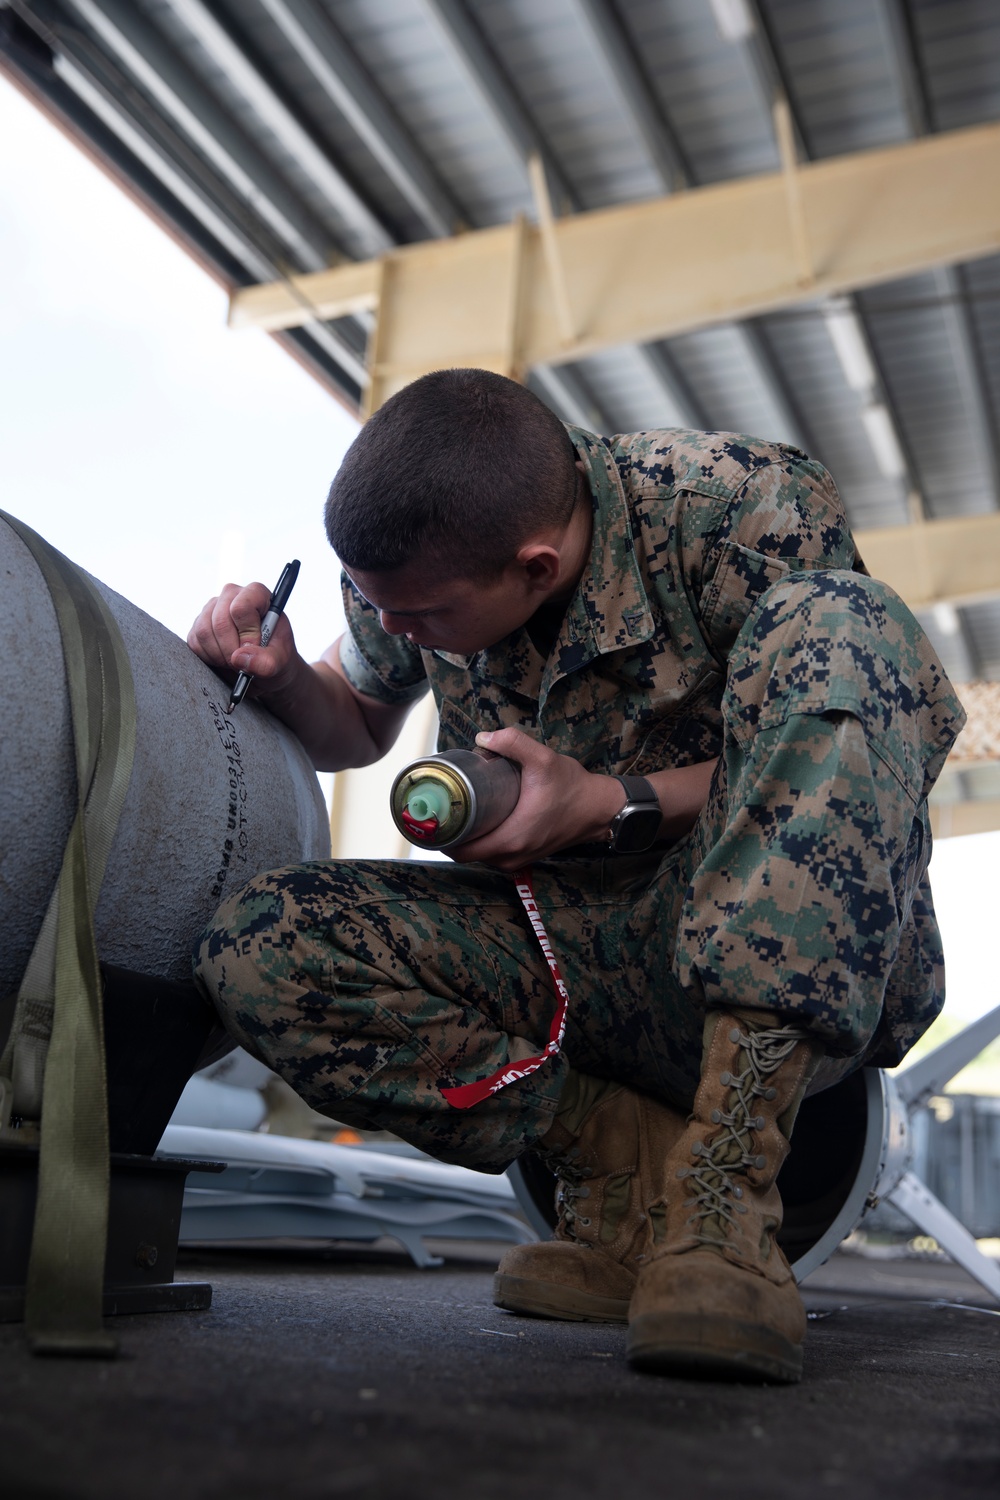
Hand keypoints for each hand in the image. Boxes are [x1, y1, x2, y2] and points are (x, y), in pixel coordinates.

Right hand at [187, 582, 299, 697]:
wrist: (262, 665)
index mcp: (258, 594)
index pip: (242, 606)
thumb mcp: (280, 661)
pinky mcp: (198, 624)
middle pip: (220, 621)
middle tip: (242, 662)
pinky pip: (194, 641)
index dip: (246, 632)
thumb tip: (239, 658)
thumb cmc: (275, 656)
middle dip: (231, 649)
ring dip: (219, 655)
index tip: (253, 648)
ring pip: (204, 631)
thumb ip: (267, 661)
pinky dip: (208, 657)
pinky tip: (223, 658)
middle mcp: (232, 596)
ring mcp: (212, 608)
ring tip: (235, 661)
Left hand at [449, 727, 625, 870]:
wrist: (599, 809)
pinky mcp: (523, 856)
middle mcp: (511, 856)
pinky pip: (491, 853)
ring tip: (458, 806)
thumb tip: (482, 738)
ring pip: (477, 853)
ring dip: (466, 835)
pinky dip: (481, 838)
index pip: (459, 849)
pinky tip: (477, 817)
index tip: (432, 812)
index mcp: (510, 839)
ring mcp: (517, 860)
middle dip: (450, 830)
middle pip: (464, 851)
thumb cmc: (573, 788)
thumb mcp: (543, 760)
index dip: (440, 834)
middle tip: (444, 802)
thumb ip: (513, 743)